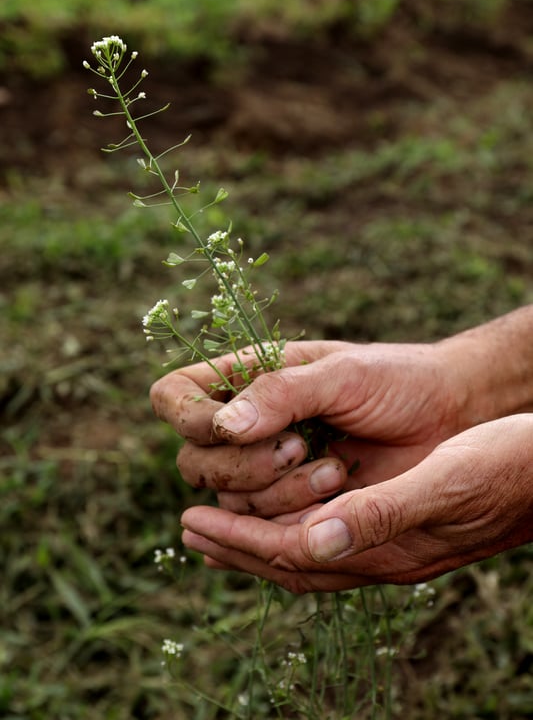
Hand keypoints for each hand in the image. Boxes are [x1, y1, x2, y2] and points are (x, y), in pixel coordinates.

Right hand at [151, 339, 475, 516]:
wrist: (449, 416)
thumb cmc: (396, 380)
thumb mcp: (340, 374)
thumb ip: (280, 393)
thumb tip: (222, 426)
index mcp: (247, 379)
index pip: (174, 397)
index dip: (186, 417)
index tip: (229, 425)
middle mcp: (247, 426)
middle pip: (194, 461)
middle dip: (243, 465)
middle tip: (299, 447)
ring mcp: (268, 470)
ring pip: (229, 502)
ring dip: (277, 494)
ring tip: (335, 471)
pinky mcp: (294, 508)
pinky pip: (263, 529)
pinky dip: (291, 519)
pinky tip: (329, 498)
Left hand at [180, 415, 532, 591]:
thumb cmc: (504, 467)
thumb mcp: (443, 481)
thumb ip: (380, 512)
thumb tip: (311, 540)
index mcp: (386, 548)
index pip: (290, 552)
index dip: (237, 537)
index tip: (191, 522)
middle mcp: (384, 555)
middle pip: (291, 562)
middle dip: (237, 546)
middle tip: (189, 530)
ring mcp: (395, 546)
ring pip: (310, 553)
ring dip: (262, 539)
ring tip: (225, 526)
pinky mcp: (405, 527)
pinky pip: (333, 539)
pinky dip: (297, 530)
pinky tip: (292, 515)